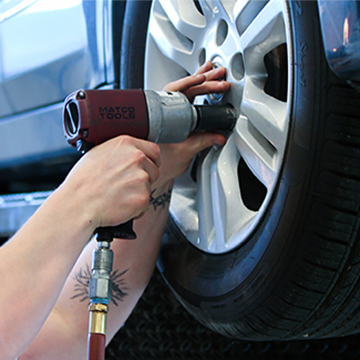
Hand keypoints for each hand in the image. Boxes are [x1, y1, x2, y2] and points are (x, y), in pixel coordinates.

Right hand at [62, 135, 160, 227]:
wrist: (78, 203)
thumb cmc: (83, 181)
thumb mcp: (99, 153)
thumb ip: (120, 152)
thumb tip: (129, 155)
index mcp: (126, 144)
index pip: (154, 150)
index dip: (151, 161)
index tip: (148, 166)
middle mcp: (137, 158)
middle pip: (154, 170)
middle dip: (144, 179)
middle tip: (126, 185)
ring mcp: (141, 177)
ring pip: (149, 187)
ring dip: (138, 193)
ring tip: (118, 195)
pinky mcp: (143, 197)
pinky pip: (145, 204)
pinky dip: (136, 208)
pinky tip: (120, 205)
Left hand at [156, 62, 229, 185]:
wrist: (159, 173)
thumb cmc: (164, 163)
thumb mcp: (186, 151)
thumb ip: (203, 141)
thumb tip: (218, 135)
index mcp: (165, 117)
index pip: (178, 93)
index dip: (191, 84)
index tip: (203, 80)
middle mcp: (166, 112)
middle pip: (185, 89)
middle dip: (204, 81)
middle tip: (219, 76)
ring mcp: (172, 113)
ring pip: (186, 91)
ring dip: (201, 81)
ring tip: (214, 71)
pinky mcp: (178, 117)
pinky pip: (187, 98)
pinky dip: (198, 90)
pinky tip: (206, 82)